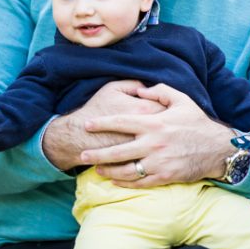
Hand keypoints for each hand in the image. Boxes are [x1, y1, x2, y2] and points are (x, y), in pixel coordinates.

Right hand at [43, 80, 163, 170]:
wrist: (78, 134)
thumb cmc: (96, 108)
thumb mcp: (114, 88)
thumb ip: (134, 84)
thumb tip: (147, 88)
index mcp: (144, 110)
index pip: (167, 108)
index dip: (168, 109)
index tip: (165, 110)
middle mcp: (147, 131)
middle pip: (169, 131)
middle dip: (170, 131)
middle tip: (165, 128)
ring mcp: (142, 150)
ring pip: (162, 149)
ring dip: (163, 147)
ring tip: (161, 145)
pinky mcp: (135, 163)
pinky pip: (150, 164)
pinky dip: (152, 162)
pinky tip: (149, 157)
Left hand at [79, 83, 233, 188]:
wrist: (218, 148)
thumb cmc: (197, 122)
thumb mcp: (182, 99)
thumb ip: (159, 91)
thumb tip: (140, 89)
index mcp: (154, 123)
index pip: (122, 122)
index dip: (102, 123)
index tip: (87, 124)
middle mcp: (153, 143)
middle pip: (118, 151)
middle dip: (97, 154)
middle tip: (81, 155)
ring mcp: (158, 162)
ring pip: (126, 170)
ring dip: (108, 171)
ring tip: (96, 169)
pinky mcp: (164, 176)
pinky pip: (140, 182)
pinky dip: (125, 183)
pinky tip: (115, 181)